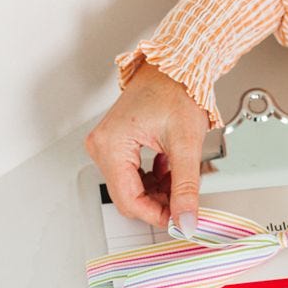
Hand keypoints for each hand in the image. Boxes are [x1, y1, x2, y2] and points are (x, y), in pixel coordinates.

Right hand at [85, 61, 209, 231]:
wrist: (174, 67)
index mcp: (111, 144)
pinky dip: (152, 179)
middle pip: (128, 197)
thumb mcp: (185, 144)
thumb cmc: (175, 91)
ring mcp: (105, 145)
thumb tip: (186, 219)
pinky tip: (169, 169)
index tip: (180, 220)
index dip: (157, 215)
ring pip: (130, 188)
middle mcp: (102, 146)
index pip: (129, 200)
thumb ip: (185, 187)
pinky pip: (130, 176)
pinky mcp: (114, 145)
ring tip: (178, 179)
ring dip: (157, 192)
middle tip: (184, 201)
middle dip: (157, 203)